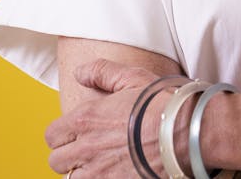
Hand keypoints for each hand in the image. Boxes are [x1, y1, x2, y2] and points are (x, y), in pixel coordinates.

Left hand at [46, 59, 179, 176]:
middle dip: (70, 156)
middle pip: (57, 161)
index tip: (77, 133)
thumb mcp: (134, 77)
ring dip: (83, 172)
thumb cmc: (164, 103)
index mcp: (85, 119)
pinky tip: (114, 173)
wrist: (189, 132)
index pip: (52, 135)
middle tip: (89, 150)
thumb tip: (79, 72)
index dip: (63, 134)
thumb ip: (102, 72)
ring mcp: (99, 173)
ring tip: (101, 165)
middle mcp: (86, 148)